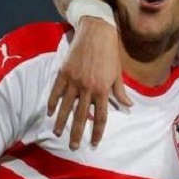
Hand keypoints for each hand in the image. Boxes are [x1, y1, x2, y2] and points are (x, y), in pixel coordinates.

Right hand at [47, 17, 131, 149]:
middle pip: (82, 116)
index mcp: (103, 89)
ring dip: (61, 122)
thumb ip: (120, 91)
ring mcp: (74, 81)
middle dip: (77, 133)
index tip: (94, 143)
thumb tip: (128, 106)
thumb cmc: (110, 53)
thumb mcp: (118, 73)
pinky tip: (49, 113)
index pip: (101, 116)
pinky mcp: (64, 73)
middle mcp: (88, 88)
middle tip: (74, 146)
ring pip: (66, 106)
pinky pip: (56, 91)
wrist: (96, 31)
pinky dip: (52, 102)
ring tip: (58, 133)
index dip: (97, 131)